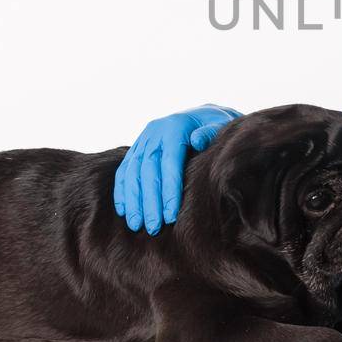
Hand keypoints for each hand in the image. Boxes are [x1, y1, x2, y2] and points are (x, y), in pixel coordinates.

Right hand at [114, 104, 240, 232]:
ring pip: (132, 172)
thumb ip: (209, 132)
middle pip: (147, 170)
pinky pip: (124, 170)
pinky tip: (124, 211)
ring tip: (136, 225)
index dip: (168, 190)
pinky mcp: (137, 148)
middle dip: (149, 201)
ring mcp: (143, 140)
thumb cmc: (215, 126)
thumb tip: (197, 140)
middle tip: (153, 227)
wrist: (202, 115)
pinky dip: (122, 191)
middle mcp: (155, 132)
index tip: (170, 215)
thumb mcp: (219, 125)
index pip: (169, 162)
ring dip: (133, 200)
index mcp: (174, 127)